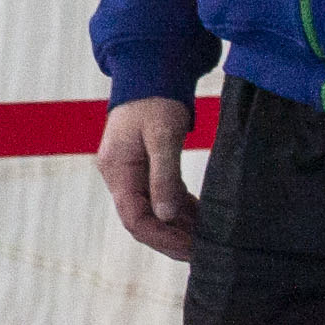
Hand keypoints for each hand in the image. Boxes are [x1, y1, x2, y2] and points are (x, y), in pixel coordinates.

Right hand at [98, 96, 196, 260]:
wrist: (149, 72)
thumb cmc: (155, 100)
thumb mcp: (163, 136)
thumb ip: (164, 176)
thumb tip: (167, 217)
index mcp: (117, 169)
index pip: (134, 218)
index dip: (162, 238)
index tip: (190, 249)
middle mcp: (119, 175)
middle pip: (142, 220)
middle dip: (171, 239)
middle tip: (204, 253)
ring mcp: (131, 173)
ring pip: (153, 213)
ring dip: (177, 228)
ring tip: (207, 241)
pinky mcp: (144, 169)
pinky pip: (160, 199)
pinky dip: (180, 212)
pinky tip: (201, 220)